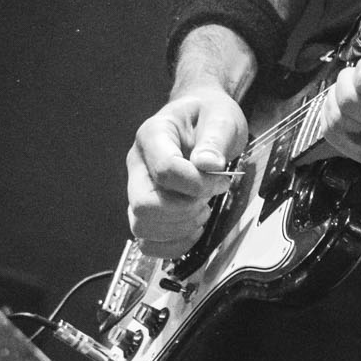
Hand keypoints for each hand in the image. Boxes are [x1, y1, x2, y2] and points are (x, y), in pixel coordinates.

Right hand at [126, 84, 247, 258]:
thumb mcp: (221, 118)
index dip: (197, 183)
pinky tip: (193, 227)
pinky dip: (173, 244)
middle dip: (184, 209)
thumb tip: (208, 165)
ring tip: (202, 210)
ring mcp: (138, 189)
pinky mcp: (146, 210)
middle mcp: (138, 165)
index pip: (165, 170)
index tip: (222, 179)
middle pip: (144, 205)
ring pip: (142, 227)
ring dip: (179, 227)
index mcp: (152, 135)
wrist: (201, 119)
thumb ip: (215, 140)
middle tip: (208, 197)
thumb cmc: (208, 117)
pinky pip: (147, 242)